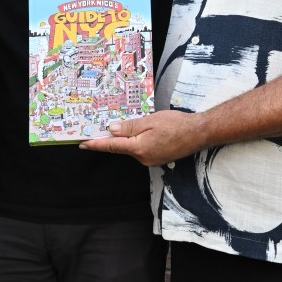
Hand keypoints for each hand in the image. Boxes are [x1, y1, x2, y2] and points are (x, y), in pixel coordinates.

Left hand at [79, 110, 206, 166]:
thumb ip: (130, 127)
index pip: (112, 146)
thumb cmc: (176, 124)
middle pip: (121, 147)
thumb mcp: (150, 121)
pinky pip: (141, 149)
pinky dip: (137, 141)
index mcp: (139, 148)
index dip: (96, 144)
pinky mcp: (157, 158)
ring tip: (131, 124)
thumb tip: (112, 130)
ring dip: (127, 138)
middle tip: (100, 127)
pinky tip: (142, 131)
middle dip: (112, 138)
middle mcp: (143, 158)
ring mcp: (151, 160)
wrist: (199, 133)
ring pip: (132, 148)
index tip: (82, 144)